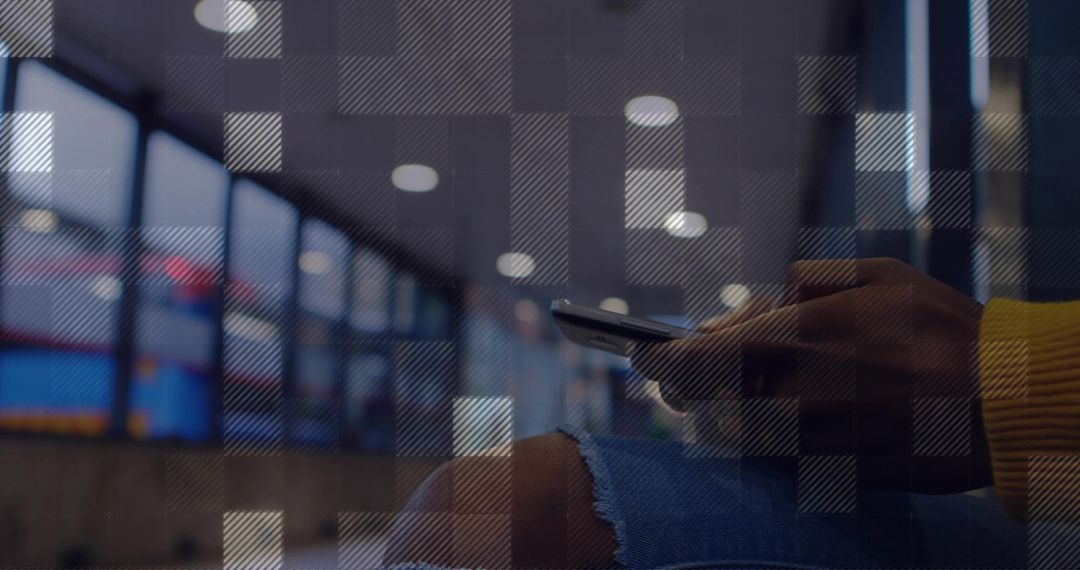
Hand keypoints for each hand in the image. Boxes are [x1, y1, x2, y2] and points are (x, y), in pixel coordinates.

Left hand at [632, 258, 992, 492]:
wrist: (1005, 401)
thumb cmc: (940, 327)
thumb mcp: (875, 276)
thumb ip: (797, 285)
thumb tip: (735, 316)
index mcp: (801, 336)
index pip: (695, 357)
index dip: (656, 356)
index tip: (640, 351)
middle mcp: (796, 394)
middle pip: (700, 406)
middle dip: (687, 387)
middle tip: (689, 372)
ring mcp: (813, 444)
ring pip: (732, 439)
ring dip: (727, 414)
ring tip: (755, 389)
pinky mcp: (833, 477)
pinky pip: (773, 462)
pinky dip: (766, 441)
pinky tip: (796, 417)